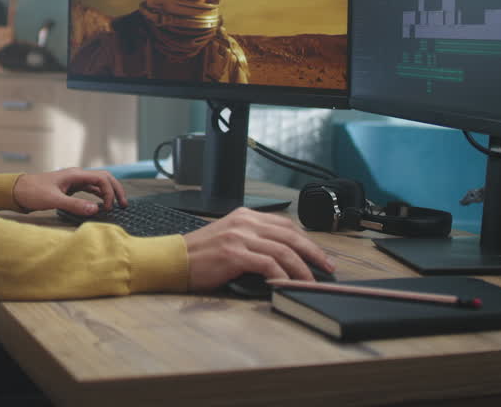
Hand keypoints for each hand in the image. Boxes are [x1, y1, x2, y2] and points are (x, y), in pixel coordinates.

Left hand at [12, 167, 127, 214]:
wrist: (18, 190)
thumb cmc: (33, 192)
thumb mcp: (54, 200)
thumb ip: (75, 205)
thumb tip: (96, 209)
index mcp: (75, 174)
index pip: (101, 178)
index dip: (110, 192)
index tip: (108, 208)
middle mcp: (77, 175)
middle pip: (104, 178)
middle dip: (115, 190)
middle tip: (124, 204)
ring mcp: (74, 180)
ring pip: (98, 183)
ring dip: (109, 192)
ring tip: (117, 205)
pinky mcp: (70, 187)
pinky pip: (90, 188)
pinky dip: (99, 195)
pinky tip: (102, 204)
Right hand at [181, 208, 333, 291]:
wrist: (173, 260)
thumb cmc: (199, 255)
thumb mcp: (229, 237)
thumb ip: (252, 239)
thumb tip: (282, 256)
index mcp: (244, 216)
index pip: (285, 225)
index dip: (306, 240)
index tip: (319, 254)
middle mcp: (244, 222)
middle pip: (290, 235)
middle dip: (313, 252)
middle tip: (327, 267)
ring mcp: (239, 237)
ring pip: (283, 250)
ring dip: (302, 268)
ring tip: (311, 281)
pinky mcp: (234, 254)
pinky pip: (268, 264)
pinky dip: (282, 275)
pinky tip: (287, 285)